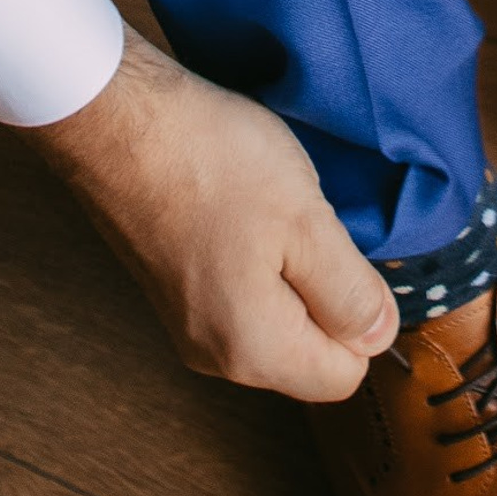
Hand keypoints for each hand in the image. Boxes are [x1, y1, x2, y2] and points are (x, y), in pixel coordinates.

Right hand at [29, 28, 398, 400]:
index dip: (364, 316)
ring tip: (274, 211)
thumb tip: (379, 337)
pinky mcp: (176, 290)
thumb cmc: (212, 164)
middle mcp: (216, 354)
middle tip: (308, 224)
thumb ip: (349, 294)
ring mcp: (189, 323)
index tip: (343, 251)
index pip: (345, 375)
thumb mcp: (308, 224)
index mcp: (253, 351)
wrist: (117, 120)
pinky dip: (261, 257)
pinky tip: (246, 206)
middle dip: (328, 293)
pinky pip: (245, 294)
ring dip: (294, 269)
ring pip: (280, 318)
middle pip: (310, 351)